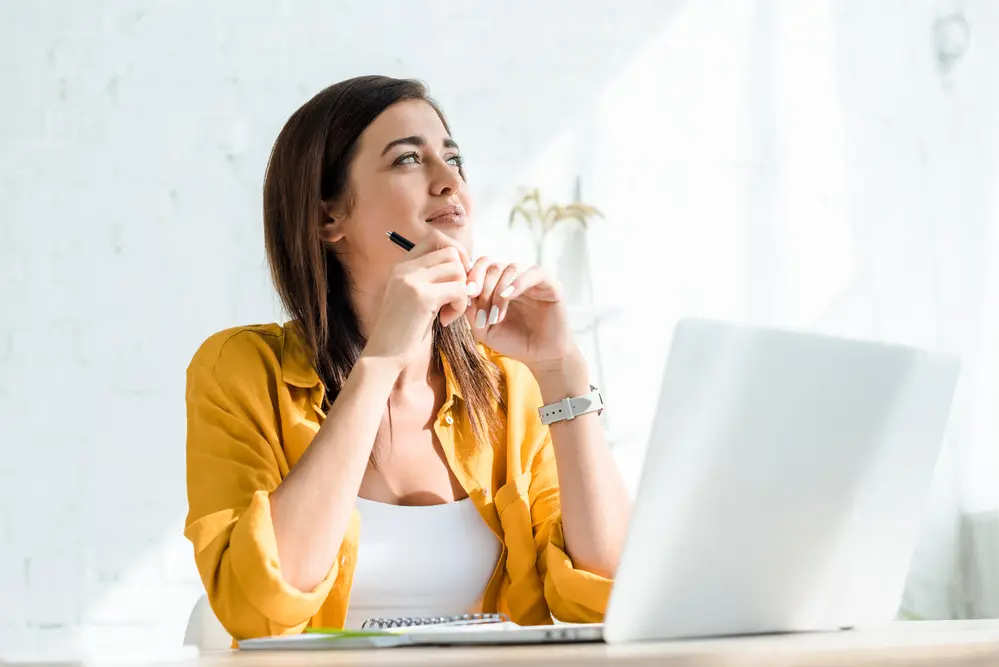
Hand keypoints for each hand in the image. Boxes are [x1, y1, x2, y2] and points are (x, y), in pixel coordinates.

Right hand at [362, 230, 471, 370]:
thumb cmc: (403, 331)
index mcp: (402, 265)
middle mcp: (405, 268)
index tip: (458, 276)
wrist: (383, 355)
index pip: (435, 237)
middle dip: (463, 274)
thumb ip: (432, 279)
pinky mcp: (422, 297)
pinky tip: (446, 320)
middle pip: (451, 252)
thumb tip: (465, 264)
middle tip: (457, 296)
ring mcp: (412, 281)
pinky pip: (459, 290)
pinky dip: (460, 306)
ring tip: (450, 311)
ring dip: (462, 292)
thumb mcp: (414, 297)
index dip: (455, 251)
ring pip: (457, 269)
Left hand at [465, 259, 576, 368]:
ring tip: (496, 316)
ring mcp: (533, 279)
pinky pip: (533, 273)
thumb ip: (472, 309)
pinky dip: (517, 283)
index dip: (471, 276)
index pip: (482, 266)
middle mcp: (515, 277)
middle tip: (480, 311)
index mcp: (499, 283)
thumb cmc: (513, 342)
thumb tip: (464, 291)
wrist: (540, 357)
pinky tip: (508, 297)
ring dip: (498, 291)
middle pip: (493, 266)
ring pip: (510, 268)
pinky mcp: (550, 284)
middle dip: (483, 287)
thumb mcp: (484, 328)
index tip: (465, 294)